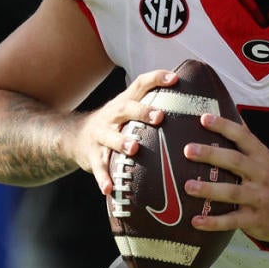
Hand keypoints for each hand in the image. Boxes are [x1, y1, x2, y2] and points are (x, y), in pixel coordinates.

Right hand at [74, 70, 173, 194]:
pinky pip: (98, 168)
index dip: (156, 78)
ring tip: (134, 149)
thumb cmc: (116, 124)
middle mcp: (112, 116)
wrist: (74, 136)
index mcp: (124, 102)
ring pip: (110, 138)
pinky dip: (103, 178)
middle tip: (160, 117)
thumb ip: (153, 106)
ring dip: (122, 142)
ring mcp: (100, 135)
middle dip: (142, 112)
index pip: (140, 85)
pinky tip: (109, 189)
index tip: (174, 78)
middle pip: (125, 109)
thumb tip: (194, 107)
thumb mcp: (129, 109)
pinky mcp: (92, 156)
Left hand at [183, 113, 268, 242]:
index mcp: (261, 156)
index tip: (203, 118)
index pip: (243, 136)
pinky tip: (196, 221)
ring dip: (209, 189)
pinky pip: (232, 220)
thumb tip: (229, 111)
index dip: (224, 126)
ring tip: (188, 186)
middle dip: (211, 155)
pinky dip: (214, 222)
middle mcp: (261, 174)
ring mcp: (258, 198)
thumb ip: (246, 140)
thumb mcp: (264, 158)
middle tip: (188, 150)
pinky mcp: (254, 219)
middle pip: (235, 161)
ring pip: (232, 192)